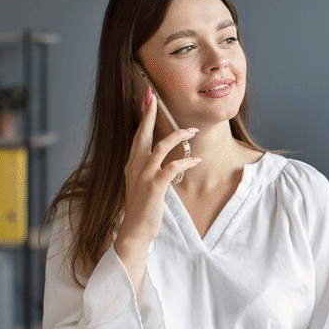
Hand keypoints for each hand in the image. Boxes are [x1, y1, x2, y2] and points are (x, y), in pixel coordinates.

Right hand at [115, 87, 200, 252]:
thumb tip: (158, 154)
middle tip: (155, 97)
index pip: (137, 135)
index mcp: (132, 164)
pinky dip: (185, 161)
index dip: (143, 116)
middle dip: (149, 114)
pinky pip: (171, 168)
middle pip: (142, 134)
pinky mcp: (154, 187)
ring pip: (159, 147)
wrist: (135, 230)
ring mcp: (143, 176)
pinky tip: (196, 159)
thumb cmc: (143, 207)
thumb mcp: (142, 182)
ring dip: (177, 136)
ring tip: (193, 130)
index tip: (148, 98)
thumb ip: (147, 167)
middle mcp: (135, 166)